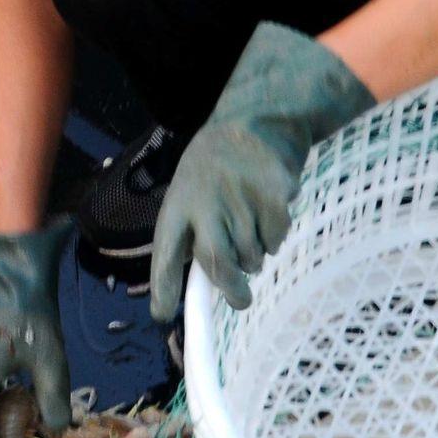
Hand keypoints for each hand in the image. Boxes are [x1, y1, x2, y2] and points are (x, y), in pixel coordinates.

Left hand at [150, 24, 373, 322]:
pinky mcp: (273, 195)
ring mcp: (240, 198)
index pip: (165, 253)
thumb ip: (192, 233)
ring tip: (251, 226)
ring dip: (256, 254)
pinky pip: (277, 238)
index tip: (160, 316)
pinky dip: (276, 235)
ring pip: (253, 254)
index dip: (162, 288)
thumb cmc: (217, 167)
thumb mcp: (191, 191)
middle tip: (242, 301)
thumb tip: (198, 288)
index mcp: (178, 203)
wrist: (257, 120)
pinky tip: (269, 210)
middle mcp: (205, 202)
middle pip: (217, 264)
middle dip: (230, 289)